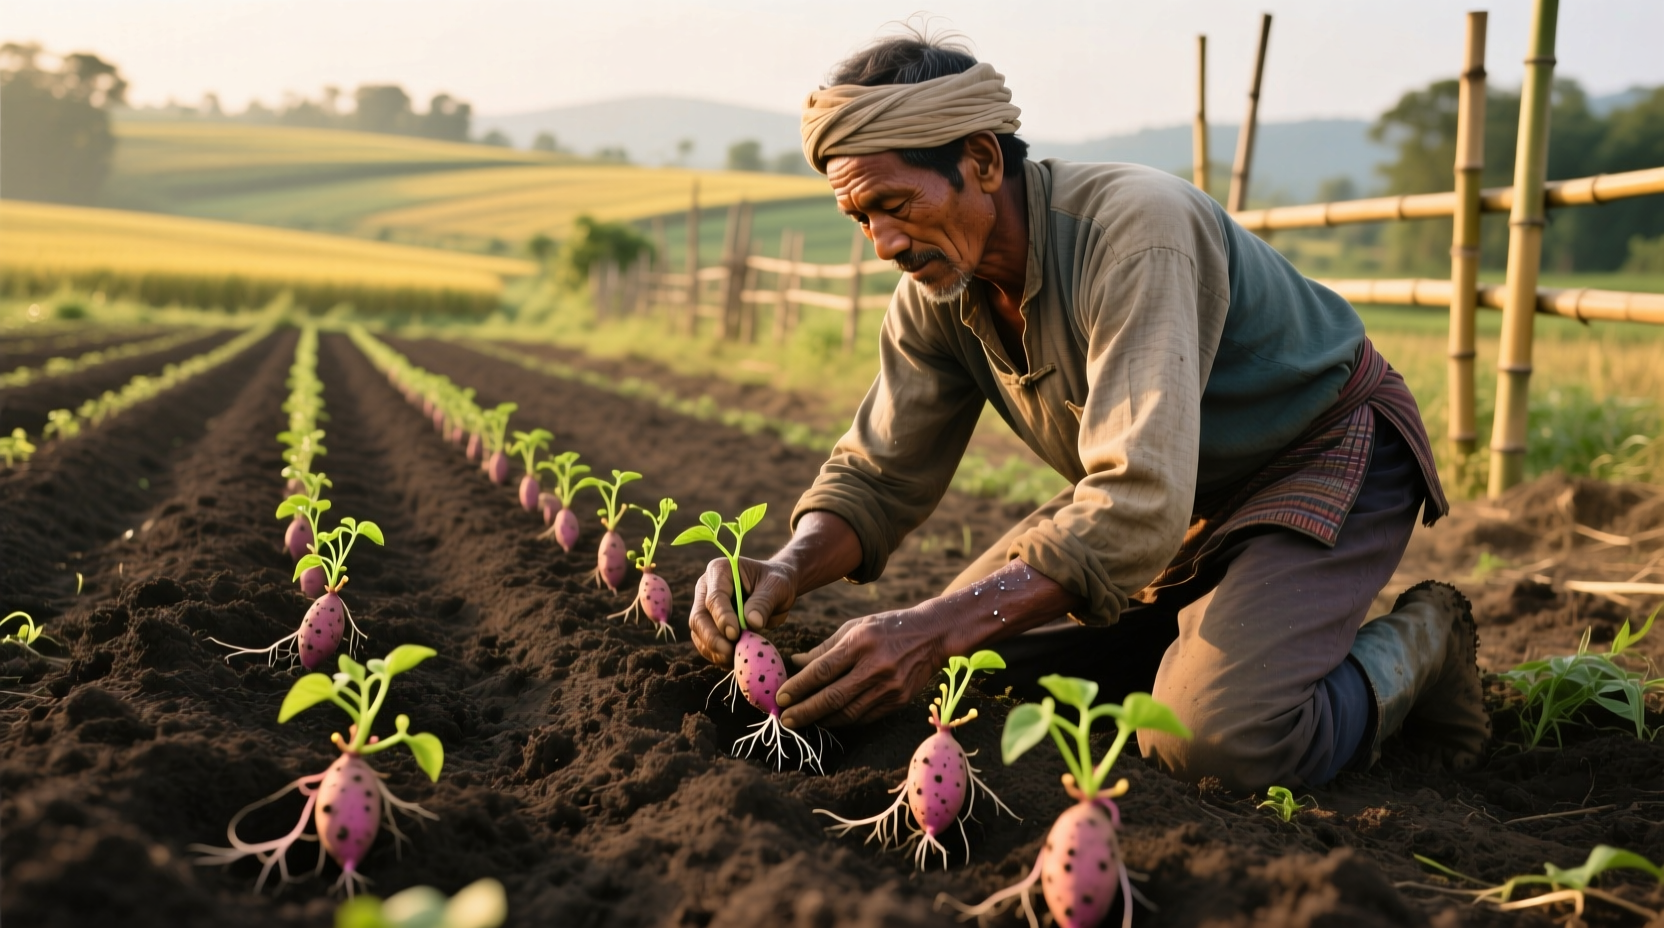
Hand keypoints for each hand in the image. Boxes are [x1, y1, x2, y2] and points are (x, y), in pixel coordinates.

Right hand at [688, 557, 797, 667]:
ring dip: (713, 650)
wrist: (776, 589)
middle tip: (729, 652)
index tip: (735, 634)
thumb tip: (751, 623)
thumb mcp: (777, 587)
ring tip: (734, 659)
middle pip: (699, 617)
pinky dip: (717, 655)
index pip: (715, 597)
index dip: (722, 617)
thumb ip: (764, 602)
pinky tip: (733, 661)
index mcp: (720, 571)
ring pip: (698, 632)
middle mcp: (706, 588)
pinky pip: (705, 643)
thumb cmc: (777, 582)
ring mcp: (705, 607)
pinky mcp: (709, 625)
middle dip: (712, 638)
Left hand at [776, 604, 948, 728]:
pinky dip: (844, 721)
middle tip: (785, 719)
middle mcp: (875, 666)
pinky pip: (865, 717)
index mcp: (860, 642)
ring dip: (822, 720)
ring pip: (848, 712)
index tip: (780, 697)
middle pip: (833, 696)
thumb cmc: (887, 628)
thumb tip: (795, 663)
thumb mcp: (856, 627)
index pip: (822, 670)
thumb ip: (825, 647)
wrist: (932, 635)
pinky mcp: (898, 700)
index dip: (799, 686)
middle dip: (805, 711)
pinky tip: (828, 720)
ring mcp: (889, 686)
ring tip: (802, 722)